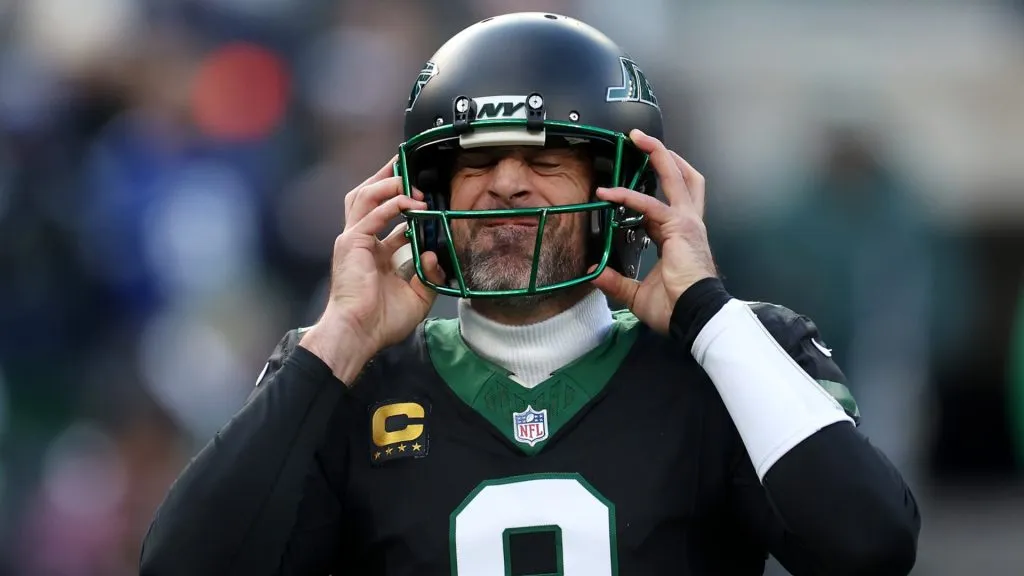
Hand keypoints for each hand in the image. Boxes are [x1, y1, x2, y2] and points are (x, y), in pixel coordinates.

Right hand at [301, 156, 445, 382]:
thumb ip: (429, 275)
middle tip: (407, 164)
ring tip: (410, 180)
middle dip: (387, 178)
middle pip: (368, 196)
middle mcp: (361, 241)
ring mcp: (353, 240)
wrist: (359, 334)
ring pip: (365, 196)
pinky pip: (371, 214)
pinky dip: (390, 204)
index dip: (402, 200)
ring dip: (389, 184)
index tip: (421, 191)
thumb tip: (434, 253)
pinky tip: (409, 202)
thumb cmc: (381, 321)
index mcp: (373, 252)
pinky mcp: (351, 243)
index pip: (385, 215)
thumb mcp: (416, 296)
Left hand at [590, 129, 716, 334]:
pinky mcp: (680, 228)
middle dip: (663, 155)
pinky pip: (651, 206)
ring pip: (677, 177)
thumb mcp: (638, 294)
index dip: (642, 193)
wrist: (695, 316)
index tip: (617, 191)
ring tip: (638, 139)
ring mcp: (688, 223)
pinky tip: (609, 194)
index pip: (664, 204)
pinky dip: (629, 197)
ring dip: (657, 155)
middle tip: (641, 139)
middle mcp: (689, 224)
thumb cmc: (676, 308)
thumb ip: (616, 281)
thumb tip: (593, 274)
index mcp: (680, 237)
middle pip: (683, 178)